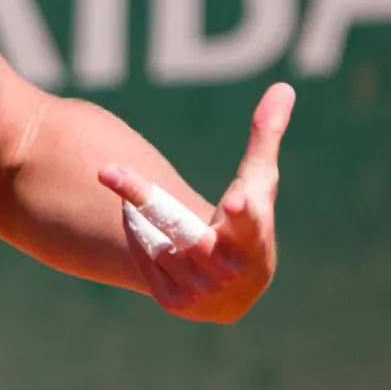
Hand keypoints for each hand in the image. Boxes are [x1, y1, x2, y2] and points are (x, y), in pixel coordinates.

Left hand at [99, 82, 294, 322]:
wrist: (236, 284)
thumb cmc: (249, 221)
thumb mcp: (258, 183)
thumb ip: (265, 138)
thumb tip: (283, 87)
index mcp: (257, 238)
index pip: (248, 218)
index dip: (244, 212)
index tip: (237, 198)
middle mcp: (231, 270)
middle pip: (183, 229)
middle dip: (149, 203)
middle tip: (107, 170)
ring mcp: (202, 290)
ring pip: (158, 239)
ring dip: (144, 217)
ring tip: (139, 197)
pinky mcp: (175, 302)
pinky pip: (146, 259)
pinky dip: (142, 238)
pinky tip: (149, 232)